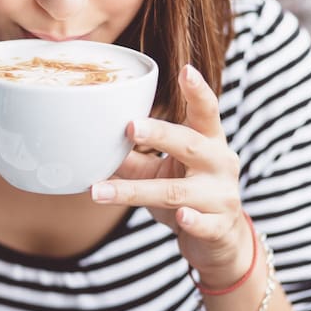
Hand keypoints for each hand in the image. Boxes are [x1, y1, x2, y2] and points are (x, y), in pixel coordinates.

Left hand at [92, 65, 251, 287]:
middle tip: (131, 126)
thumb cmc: (186, 194)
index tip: (185, 69)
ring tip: (99, 192)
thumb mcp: (159, 170)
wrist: (217, 240)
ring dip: (135, 191)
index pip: (206, 112)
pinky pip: (202, 223)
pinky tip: (181, 216)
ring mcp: (221, 195)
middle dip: (160, 134)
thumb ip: (131, 155)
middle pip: (190, 144)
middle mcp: (220, 163)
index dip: (197, 91)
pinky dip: (191, 219)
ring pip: (177, 190)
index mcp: (208, 141)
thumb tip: (89, 140)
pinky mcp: (219, 226)